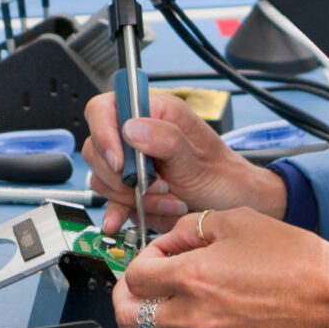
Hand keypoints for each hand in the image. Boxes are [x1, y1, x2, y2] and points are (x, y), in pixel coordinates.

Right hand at [82, 89, 287, 236]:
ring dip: (129, 196)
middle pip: (96, 147)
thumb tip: (133, 128)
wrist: (232, 208)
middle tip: (153, 186)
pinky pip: (107, 199)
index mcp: (154, 112)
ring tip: (165, 202)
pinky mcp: (129, 189)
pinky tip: (126, 219)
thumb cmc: (224, 177)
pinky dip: (117, 211)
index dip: (103, 132)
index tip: (118, 161)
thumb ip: (167, 140)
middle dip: (121, 174)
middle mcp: (138, 134)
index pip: (105, 108)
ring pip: (102, 176)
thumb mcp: (198, 159)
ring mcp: (131, 163)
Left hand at [114, 209, 328, 327]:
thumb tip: (171, 241)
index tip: (155, 256)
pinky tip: (213, 313)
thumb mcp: (238, 221)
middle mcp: (195, 316)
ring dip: (159, 320)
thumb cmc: (295, 258)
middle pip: (129, 320)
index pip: (134, 278)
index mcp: (192, 277)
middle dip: (129, 299)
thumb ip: (192, 228)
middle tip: (141, 287)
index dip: (138, 262)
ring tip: (178, 301)